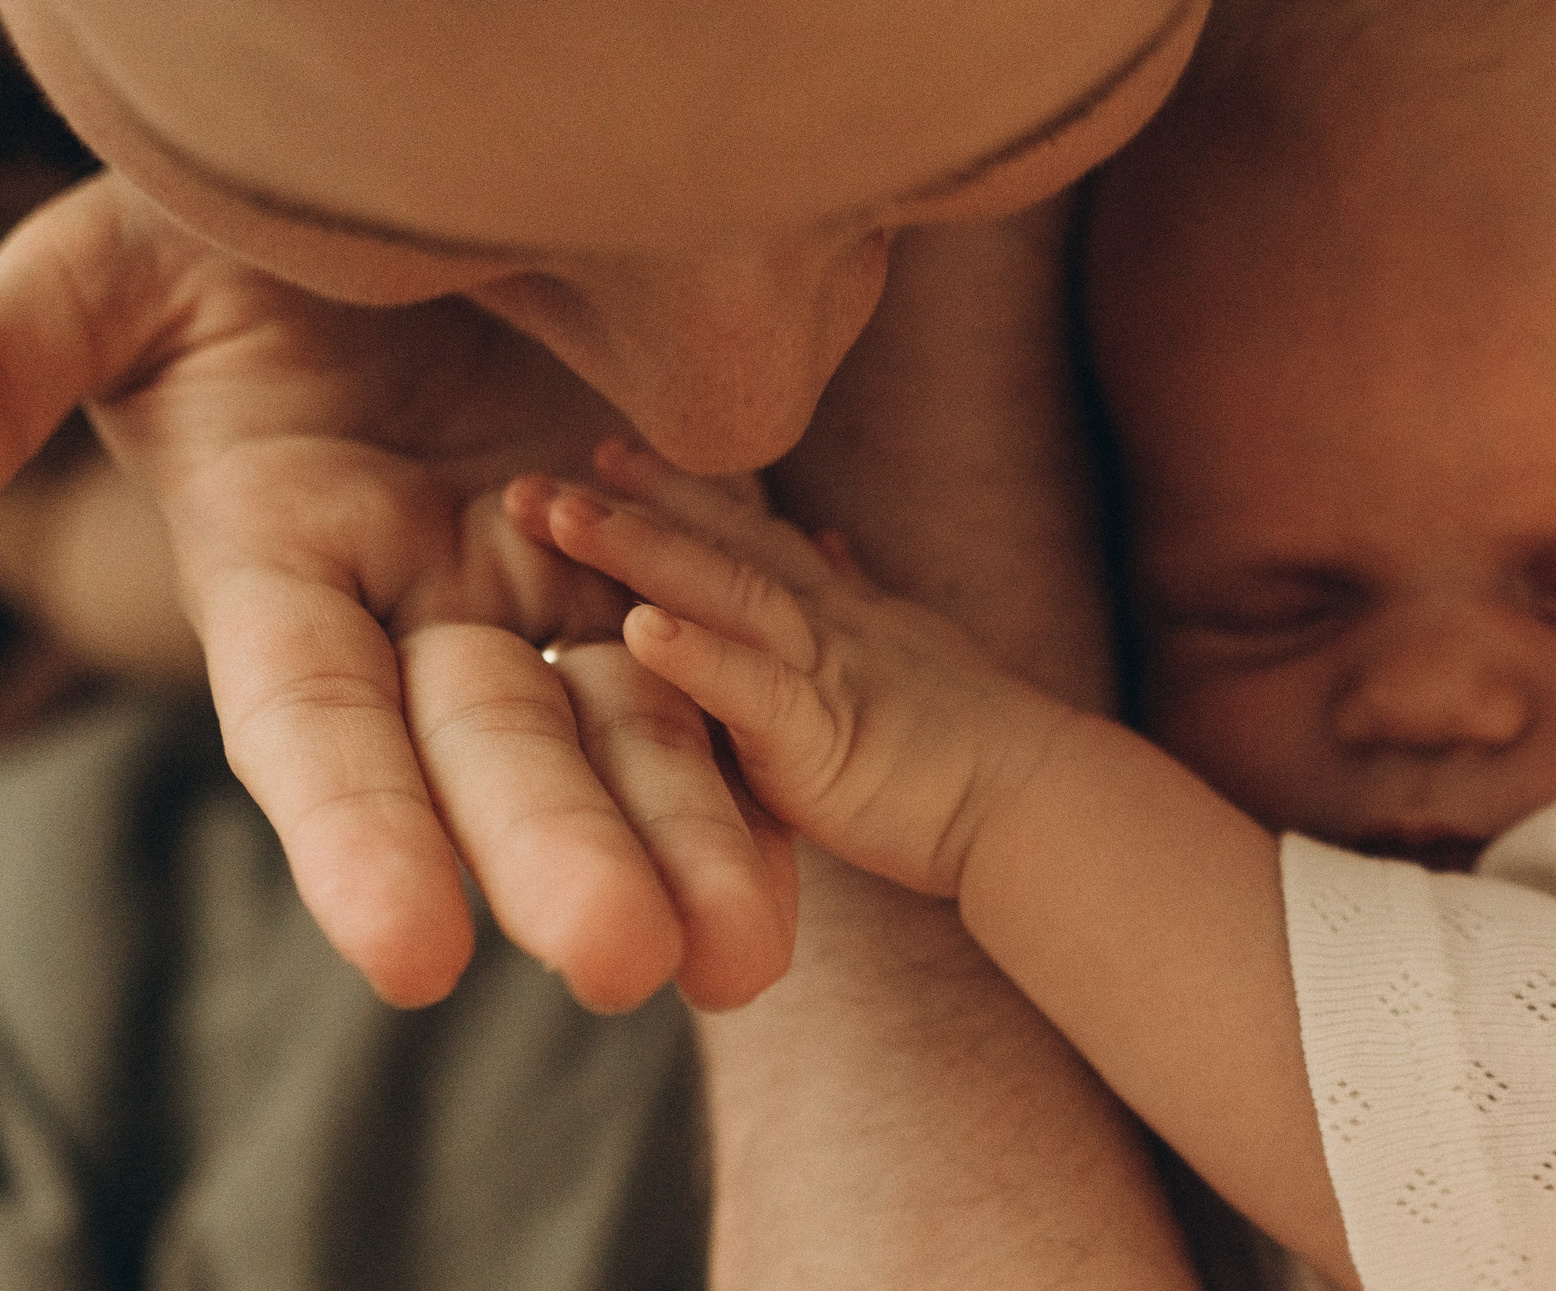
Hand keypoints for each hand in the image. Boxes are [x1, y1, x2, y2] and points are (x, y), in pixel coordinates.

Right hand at [0, 175, 792, 1010]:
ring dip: (685, 836)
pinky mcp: (661, 549)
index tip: (414, 951)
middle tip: (628, 961)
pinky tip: (817, 828)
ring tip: (747, 953)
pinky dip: (761, 744)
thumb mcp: (124, 270)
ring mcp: (549, 583)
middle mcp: (421, 603)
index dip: (357, 834)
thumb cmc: (247, 198)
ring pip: (622, 731)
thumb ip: (15, 354)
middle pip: (490, 752)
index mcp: (283, 562)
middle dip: (556, 854)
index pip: (310, 720)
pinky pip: (719, 658)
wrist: (425, 174)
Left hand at [531, 440, 1079, 900]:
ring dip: (639, 551)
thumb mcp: (912, 645)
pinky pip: (753, 688)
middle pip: (716, 545)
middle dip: (625, 505)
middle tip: (533, 476)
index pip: (746, 535)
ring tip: (561, 517)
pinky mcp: (822, 736)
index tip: (606, 452)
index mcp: (838, 613)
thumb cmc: (977, 741)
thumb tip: (827, 540)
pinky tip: (635, 630)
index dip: (675, 491)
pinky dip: (696, 656)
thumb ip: (859, 591)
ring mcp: (823, 671)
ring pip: (724, 593)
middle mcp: (826, 624)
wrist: (1037, 797)